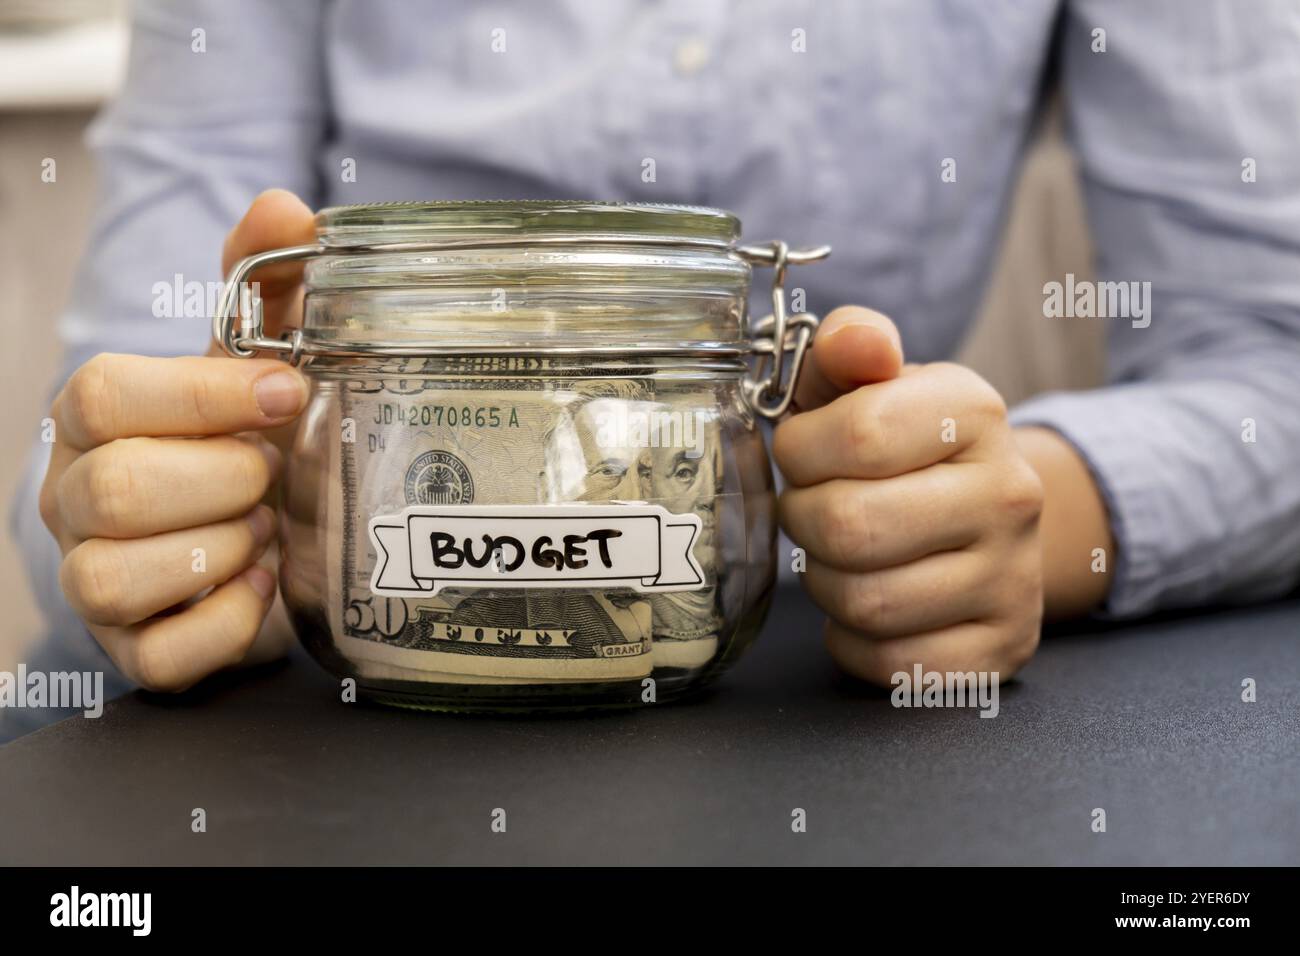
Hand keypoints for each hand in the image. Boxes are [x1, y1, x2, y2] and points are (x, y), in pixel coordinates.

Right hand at [38, 190, 316, 690]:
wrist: (253, 539)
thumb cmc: (243, 443)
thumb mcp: (255, 365)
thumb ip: (265, 289)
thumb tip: (286, 209)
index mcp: (95, 416)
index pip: (105, 392)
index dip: (205, 395)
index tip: (290, 394)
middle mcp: (73, 497)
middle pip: (116, 489)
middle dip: (224, 482)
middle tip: (273, 477)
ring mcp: (92, 580)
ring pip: (117, 576)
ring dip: (222, 551)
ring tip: (264, 530)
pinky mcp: (131, 649)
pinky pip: (163, 653)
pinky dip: (230, 621)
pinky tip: (260, 586)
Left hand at [773, 307, 1044, 685]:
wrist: (989, 515)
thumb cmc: (903, 446)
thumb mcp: (875, 380)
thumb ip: (850, 344)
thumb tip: (856, 341)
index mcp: (975, 412)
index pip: (858, 433)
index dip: (801, 450)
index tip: (803, 453)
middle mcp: (1011, 495)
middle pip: (851, 526)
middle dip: (804, 520)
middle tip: (811, 509)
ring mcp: (1015, 579)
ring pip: (865, 602)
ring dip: (824, 582)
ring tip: (837, 555)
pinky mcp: (1002, 648)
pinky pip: (890, 663)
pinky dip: (852, 641)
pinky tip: (863, 607)